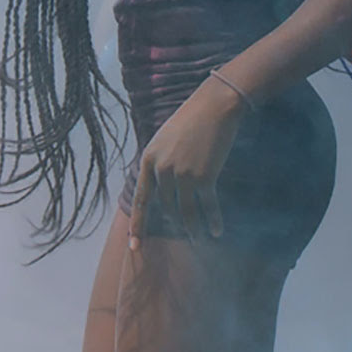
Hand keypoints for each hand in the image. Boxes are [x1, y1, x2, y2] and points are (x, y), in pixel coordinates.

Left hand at [128, 74, 247, 248]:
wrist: (215, 105)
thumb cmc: (192, 119)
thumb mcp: (165, 139)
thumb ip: (159, 163)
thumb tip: (160, 189)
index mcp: (148, 159)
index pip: (140, 200)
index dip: (138, 226)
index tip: (135, 247)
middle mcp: (162, 170)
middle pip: (167, 208)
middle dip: (176, 223)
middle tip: (187, 234)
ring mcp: (182, 174)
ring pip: (185, 213)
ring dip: (193, 229)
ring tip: (199, 239)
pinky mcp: (204, 177)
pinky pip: (207, 207)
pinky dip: (212, 221)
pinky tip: (217, 230)